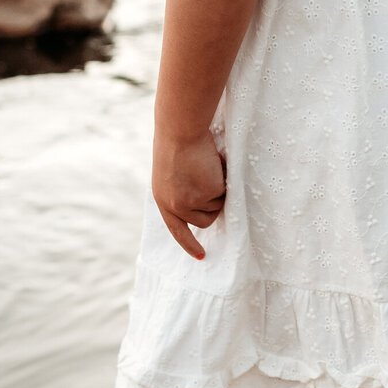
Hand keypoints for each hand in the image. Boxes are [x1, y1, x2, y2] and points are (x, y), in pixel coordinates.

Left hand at [152, 129, 225, 260]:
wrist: (180, 130)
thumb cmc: (179, 143)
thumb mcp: (174, 173)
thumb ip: (182, 190)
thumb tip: (205, 206)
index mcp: (162, 199)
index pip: (176, 229)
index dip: (189, 243)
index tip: (201, 256)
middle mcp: (173, 206)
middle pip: (204, 220)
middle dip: (213, 203)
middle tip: (211, 178)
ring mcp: (189, 203)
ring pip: (217, 207)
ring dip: (219, 190)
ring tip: (209, 166)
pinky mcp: (205, 195)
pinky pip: (225, 194)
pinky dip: (224, 179)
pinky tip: (214, 162)